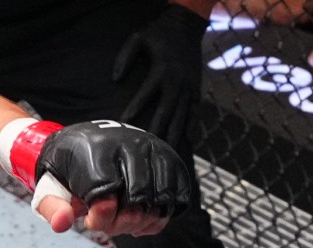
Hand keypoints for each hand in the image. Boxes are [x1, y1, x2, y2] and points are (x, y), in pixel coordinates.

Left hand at [31, 120, 195, 235]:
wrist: (85, 141)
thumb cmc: (68, 168)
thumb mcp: (50, 186)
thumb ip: (53, 207)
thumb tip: (61, 223)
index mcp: (95, 147)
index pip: (106, 191)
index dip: (100, 216)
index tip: (91, 220)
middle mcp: (129, 143)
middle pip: (137, 197)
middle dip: (121, 222)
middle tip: (107, 224)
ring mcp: (153, 149)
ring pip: (160, 198)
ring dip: (143, 221)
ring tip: (125, 221)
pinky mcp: (170, 159)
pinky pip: (178, 196)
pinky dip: (162, 216)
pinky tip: (143, 218)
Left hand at [112, 2, 207, 153]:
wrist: (187, 27)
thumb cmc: (158, 34)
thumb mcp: (139, 38)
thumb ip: (125, 56)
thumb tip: (115, 79)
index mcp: (162, 69)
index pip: (146, 92)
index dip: (135, 107)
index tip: (124, 123)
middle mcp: (177, 81)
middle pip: (166, 111)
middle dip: (157, 131)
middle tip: (149, 150)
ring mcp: (189, 87)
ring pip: (182, 116)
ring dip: (175, 136)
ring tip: (168, 155)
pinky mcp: (197, 90)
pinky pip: (195, 112)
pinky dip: (191, 127)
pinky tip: (187, 142)